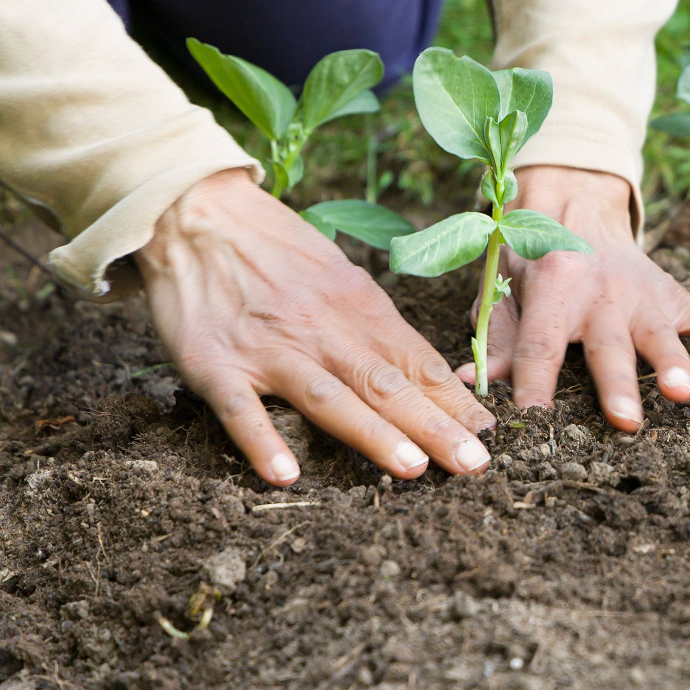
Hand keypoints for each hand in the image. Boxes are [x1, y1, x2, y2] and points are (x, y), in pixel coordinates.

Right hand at [135, 169, 494, 485]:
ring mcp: (269, 348)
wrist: (197, 213)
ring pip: (328, 396)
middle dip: (436, 426)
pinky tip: (285, 476)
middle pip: (387, 383)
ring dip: (371, 433)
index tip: (492, 438)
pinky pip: (241, 409)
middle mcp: (322, 328)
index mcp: (359, 307)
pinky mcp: (215, 365)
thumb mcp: (341, 278)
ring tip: (412, 468)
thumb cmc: (277, 251)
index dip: (457, 402)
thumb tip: (431, 375)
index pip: (418, 362)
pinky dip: (262, 441)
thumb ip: (379, 327)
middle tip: (475, 464)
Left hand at [455, 165, 689, 429]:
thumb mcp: (501, 291)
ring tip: (683, 393)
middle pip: (608, 347)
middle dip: (618, 385)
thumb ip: (495, 337)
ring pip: (660, 335)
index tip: (531, 423)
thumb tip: (475, 385)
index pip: (541, 345)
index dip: (534, 383)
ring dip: (674, 363)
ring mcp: (642, 297)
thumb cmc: (530, 262)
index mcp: (553, 291)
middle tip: (625, 422)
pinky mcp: (673, 297)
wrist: (572, 204)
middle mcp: (601, 294)